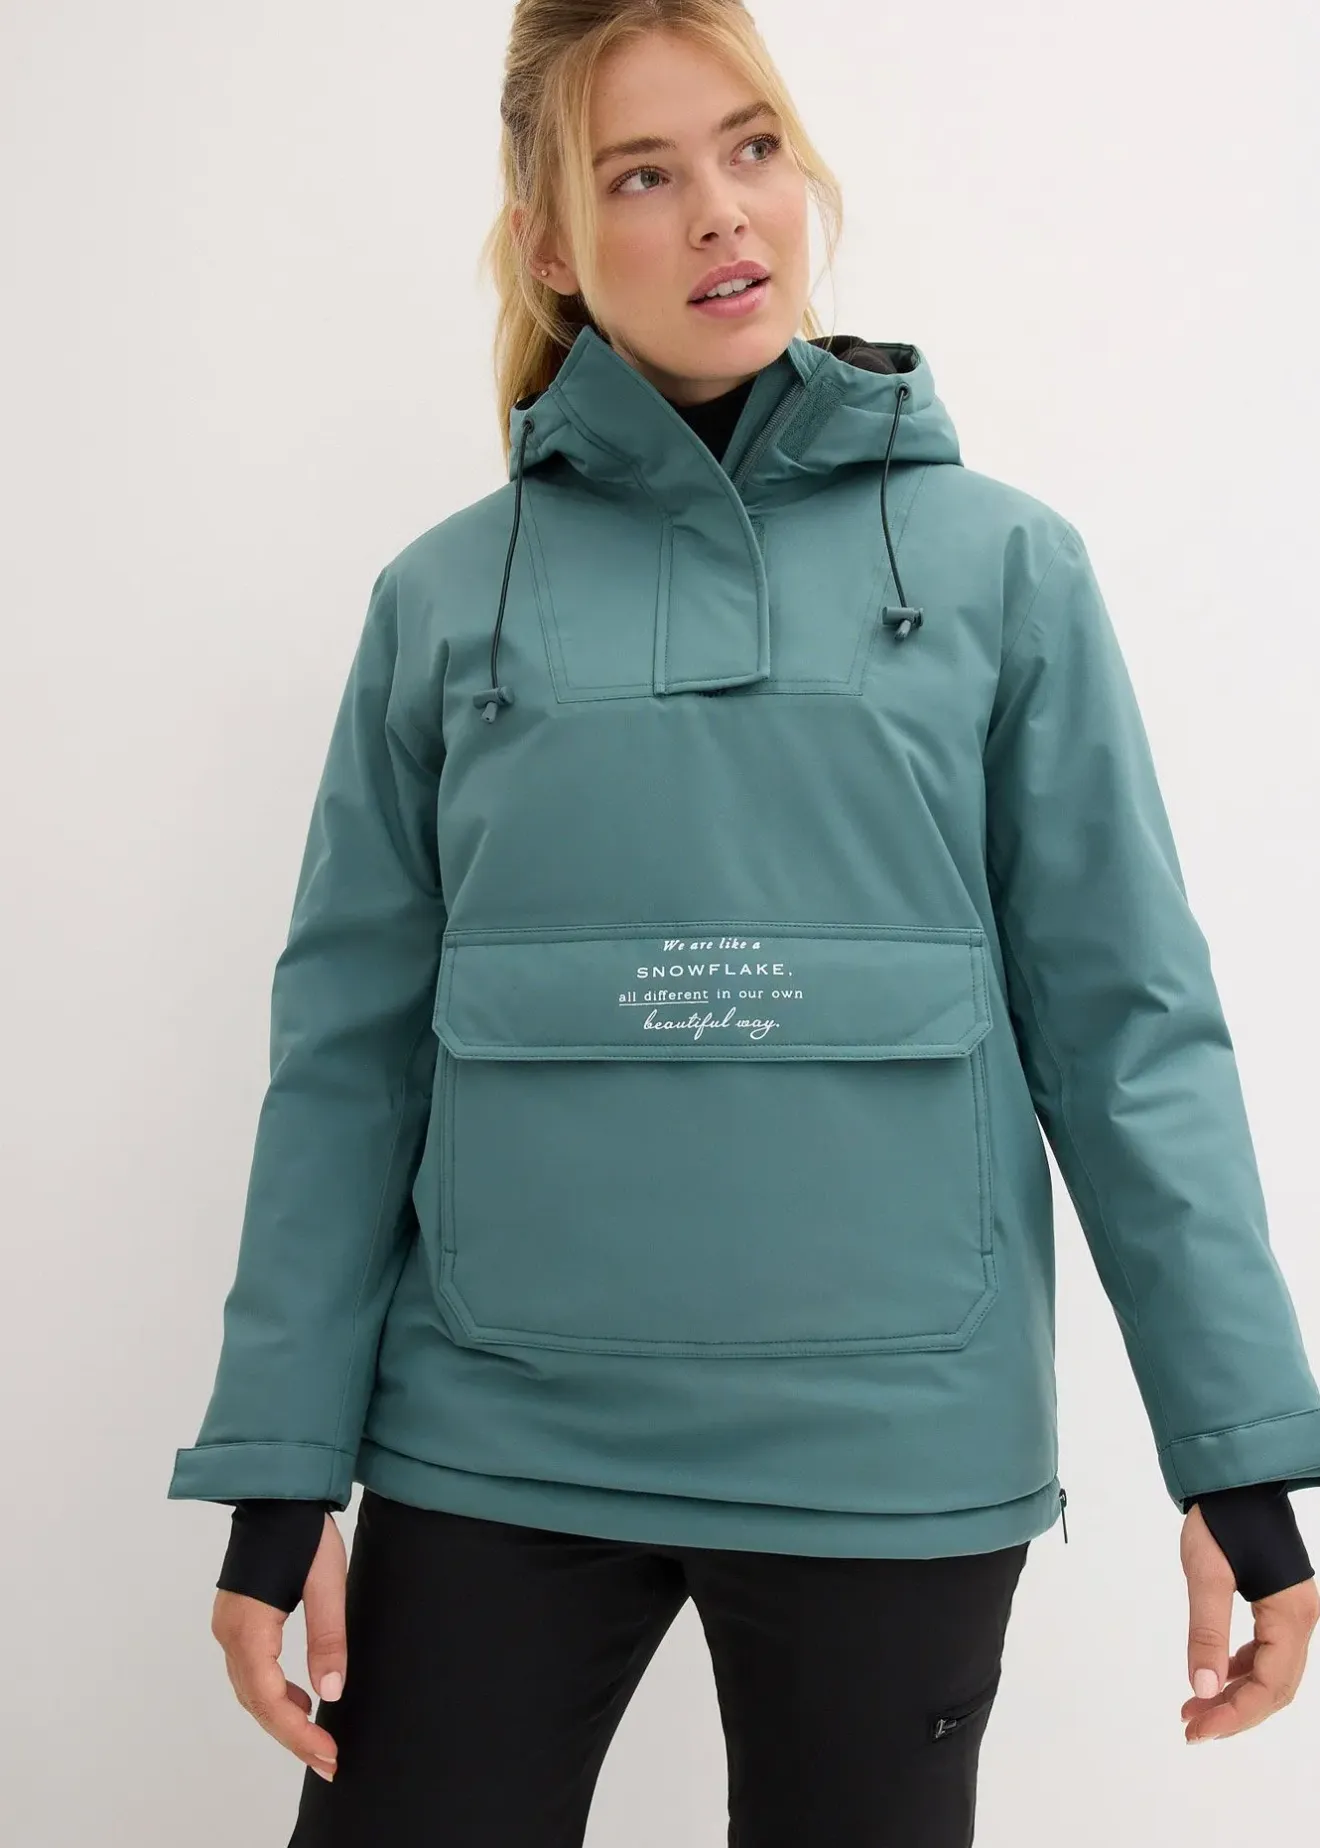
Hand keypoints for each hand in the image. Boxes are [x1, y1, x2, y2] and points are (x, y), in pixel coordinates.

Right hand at [210, 1512, 347, 1779]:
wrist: (278, 1492)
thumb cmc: (304, 1533)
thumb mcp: (328, 1585)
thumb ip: (328, 1640)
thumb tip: (331, 1695)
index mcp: (249, 1629)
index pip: (270, 1700)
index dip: (298, 1734)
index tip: (329, 1756)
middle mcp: (229, 1634)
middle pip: (257, 1703)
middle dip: (292, 1736)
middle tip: (329, 1762)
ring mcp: (228, 1628)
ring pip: (251, 1692)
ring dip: (282, 1718)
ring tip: (318, 1739)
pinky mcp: (236, 1621)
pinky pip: (250, 1672)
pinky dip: (274, 1694)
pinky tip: (301, 1697)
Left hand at [1180, 1500, 1318, 1740]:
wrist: (1235, 1478)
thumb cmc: (1222, 1518)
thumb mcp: (1205, 1574)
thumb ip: (1206, 1633)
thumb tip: (1202, 1689)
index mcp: (1291, 1616)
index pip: (1271, 1687)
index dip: (1236, 1715)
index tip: (1198, 1730)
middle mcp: (1301, 1620)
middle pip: (1276, 1687)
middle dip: (1235, 1712)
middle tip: (1192, 1727)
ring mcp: (1293, 1612)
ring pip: (1272, 1672)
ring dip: (1235, 1694)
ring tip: (1194, 1708)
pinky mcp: (1279, 1604)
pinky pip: (1267, 1652)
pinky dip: (1240, 1669)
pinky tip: (1215, 1676)